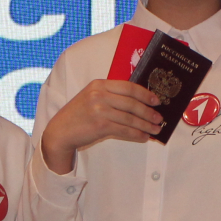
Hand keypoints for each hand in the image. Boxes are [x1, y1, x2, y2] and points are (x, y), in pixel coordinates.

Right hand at [42, 80, 162, 173]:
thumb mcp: (91, 97)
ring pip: (130, 117)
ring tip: (155, 130)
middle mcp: (99, 94)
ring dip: (145, 125)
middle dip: (148, 112)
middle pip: (132, 102)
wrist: (60, 131)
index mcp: (99, 84)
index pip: (128, 86)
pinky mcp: (100, 125)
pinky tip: (143, 136)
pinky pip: (124, 129)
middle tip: (159, 118)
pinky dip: (136, 134)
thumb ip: (111, 95)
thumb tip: (139, 102)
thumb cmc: (79, 114)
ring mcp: (99, 109)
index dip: (145, 94)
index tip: (156, 100)